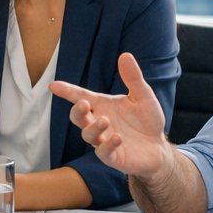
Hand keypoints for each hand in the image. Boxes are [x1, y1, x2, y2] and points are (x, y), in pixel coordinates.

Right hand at [50, 53, 171, 177]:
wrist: (159, 147)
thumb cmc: (147, 121)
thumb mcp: (143, 96)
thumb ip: (133, 78)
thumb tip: (125, 55)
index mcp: (102, 106)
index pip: (80, 96)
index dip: (67, 91)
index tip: (54, 86)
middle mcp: (99, 122)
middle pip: (78, 117)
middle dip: (77, 111)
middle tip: (83, 103)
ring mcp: (103, 140)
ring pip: (88, 135)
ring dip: (94, 127)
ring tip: (104, 120)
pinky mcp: (113, 157)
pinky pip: (104, 153)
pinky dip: (108, 145)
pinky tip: (118, 138)